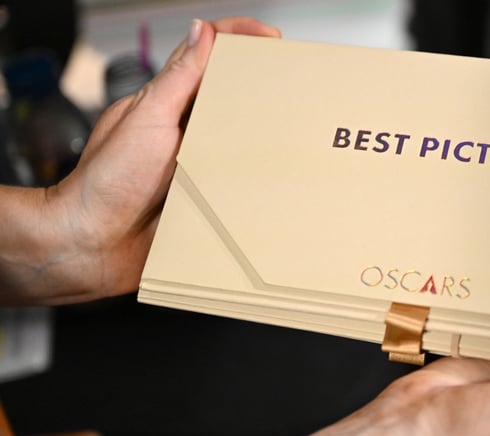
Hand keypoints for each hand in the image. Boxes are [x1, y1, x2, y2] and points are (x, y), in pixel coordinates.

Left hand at [0, 18, 279, 303]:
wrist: (91, 244)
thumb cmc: (105, 181)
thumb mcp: (148, 119)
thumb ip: (177, 78)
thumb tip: (201, 31)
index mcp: (169, 104)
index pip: (207, 57)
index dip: (239, 40)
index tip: (270, 36)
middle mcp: (184, 131)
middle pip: (230, 97)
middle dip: (262, 86)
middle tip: (291, 81)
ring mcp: (196, 165)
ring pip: (240, 142)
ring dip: (262, 136)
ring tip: (289, 130)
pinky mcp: (204, 199)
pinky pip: (238, 185)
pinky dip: (256, 182)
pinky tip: (273, 181)